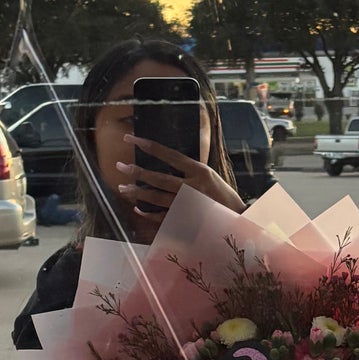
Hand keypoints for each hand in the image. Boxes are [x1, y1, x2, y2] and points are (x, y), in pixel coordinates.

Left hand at [115, 139, 244, 232]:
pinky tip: (137, 209)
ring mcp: (188, 204)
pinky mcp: (186, 220)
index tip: (132, 139)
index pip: (169, 155)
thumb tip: (168, 160)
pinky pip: (162, 217)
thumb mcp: (210, 176)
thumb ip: (190, 170)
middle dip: (137, 172)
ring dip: (138, 193)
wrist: (238, 219)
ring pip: (157, 198)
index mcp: (199, 171)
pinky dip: (148, 214)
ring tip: (122, 188)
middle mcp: (192, 186)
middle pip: (158, 178)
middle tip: (120, 166)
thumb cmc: (222, 196)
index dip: (149, 146)